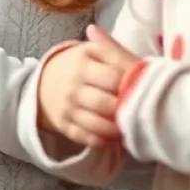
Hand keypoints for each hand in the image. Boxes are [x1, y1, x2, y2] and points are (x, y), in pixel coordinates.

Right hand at [36, 26, 140, 148]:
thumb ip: (114, 50)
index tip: (144, 88)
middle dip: (126, 109)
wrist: (45, 82)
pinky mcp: (64, 126)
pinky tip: (115, 136)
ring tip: (130, 125)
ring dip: (118, 129)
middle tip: (140, 111)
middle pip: (107, 104)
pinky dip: (105, 140)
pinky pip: (88, 138)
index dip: (132, 84)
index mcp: (82, 62)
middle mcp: (73, 85)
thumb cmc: (78, 65)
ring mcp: (67, 107)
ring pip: (98, 125)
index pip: (114, 77)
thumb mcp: (92, 51)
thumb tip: (130, 50)